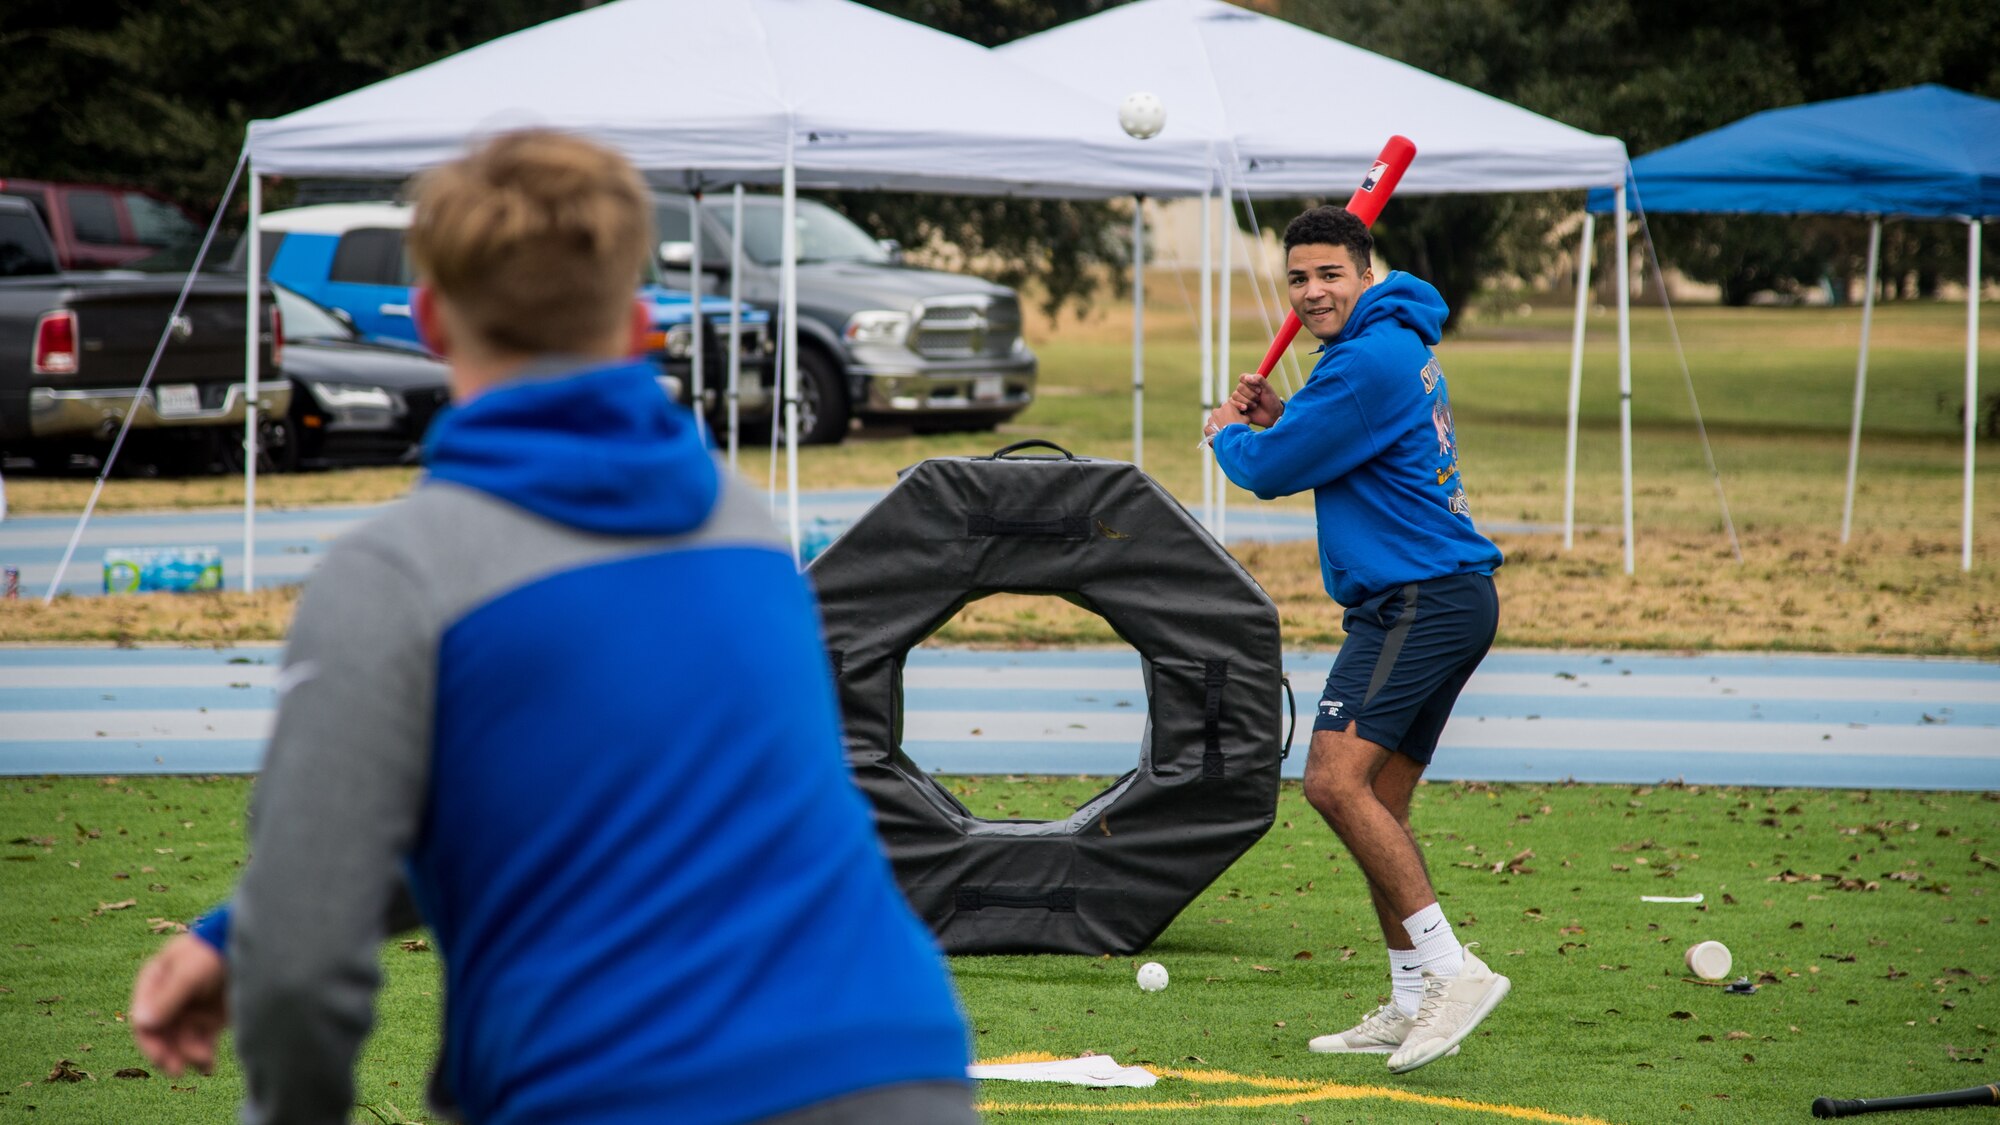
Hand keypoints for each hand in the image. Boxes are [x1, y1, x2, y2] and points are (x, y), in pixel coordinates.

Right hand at [131, 934, 227, 1076]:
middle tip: (177, 1070)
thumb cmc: (216, 951)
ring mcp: (190, 1009)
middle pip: (161, 1035)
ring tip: (205, 1062)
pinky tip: (209, 1067)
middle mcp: (170, 998)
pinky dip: (203, 1057)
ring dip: (188, 1055)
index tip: (160, 1058)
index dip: (149, 1041)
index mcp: (156, 981)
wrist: (254, 947)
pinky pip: (201, 1043)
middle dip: (168, 1054)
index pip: (143, 1018)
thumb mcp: (190, 971)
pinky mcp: (211, 1019)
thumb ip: (168, 996)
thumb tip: (143, 1023)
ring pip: (180, 1041)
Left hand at [1204, 400, 1248, 441]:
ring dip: (1219, 425)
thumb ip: (1244, 413)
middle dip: (1225, 418)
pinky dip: (1214, 432)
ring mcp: (1210, 419)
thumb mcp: (1247, 418)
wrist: (1232, 439)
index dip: (1234, 413)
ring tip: (1225, 432)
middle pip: (1221, 413)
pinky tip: (1219, 436)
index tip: (1237, 418)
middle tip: (1231, 426)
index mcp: (1226, 405)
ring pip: (1215, 421)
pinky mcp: (1207, 428)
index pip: (1230, 407)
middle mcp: (1216, 411)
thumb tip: (1243, 414)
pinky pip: (1210, 429)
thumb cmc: (1240, 427)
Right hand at [1229, 372, 1283, 427]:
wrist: (1271, 416)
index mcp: (1251, 382)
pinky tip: (1246, 409)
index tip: (1259, 390)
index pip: (1243, 377)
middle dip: (1250, 394)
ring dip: (1247, 401)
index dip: (1249, 383)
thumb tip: (1247, 377)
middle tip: (1258, 399)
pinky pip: (1231, 402)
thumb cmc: (1271, 401)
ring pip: (1235, 395)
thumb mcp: (1268, 388)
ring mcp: (1240, 398)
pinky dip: (1239, 405)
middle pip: (1239, 387)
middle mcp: (1244, 389)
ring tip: (1255, 406)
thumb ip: (1259, 379)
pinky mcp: (1237, 406)